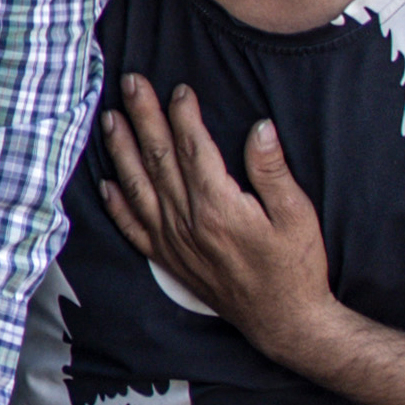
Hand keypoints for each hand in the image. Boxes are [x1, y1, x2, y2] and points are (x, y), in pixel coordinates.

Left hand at [95, 76, 341, 358]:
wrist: (283, 321)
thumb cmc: (296, 266)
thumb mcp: (297, 214)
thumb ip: (272, 170)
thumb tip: (259, 128)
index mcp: (218, 207)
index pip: (192, 148)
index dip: (183, 114)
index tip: (179, 89)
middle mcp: (187, 223)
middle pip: (158, 159)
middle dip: (143, 116)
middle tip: (130, 83)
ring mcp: (173, 243)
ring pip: (138, 188)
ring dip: (122, 151)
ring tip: (110, 118)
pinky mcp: (169, 260)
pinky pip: (134, 228)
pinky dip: (117, 204)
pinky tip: (106, 182)